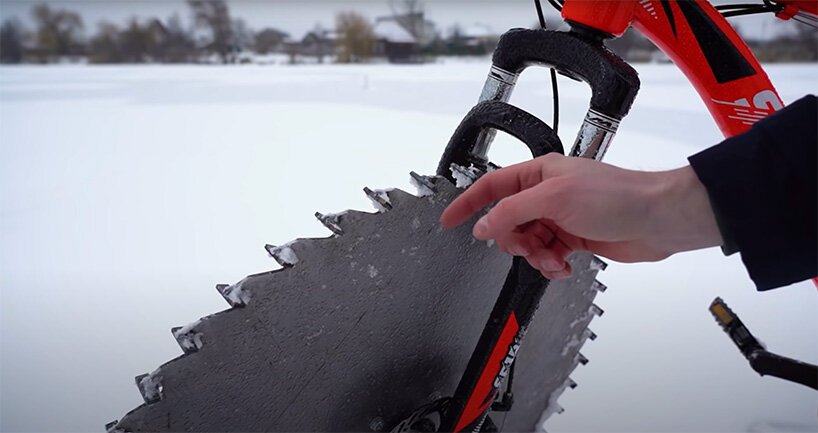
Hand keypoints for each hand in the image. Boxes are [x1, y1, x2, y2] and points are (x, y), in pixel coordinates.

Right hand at [440, 153, 722, 278]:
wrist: (656, 219)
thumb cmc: (617, 196)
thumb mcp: (554, 199)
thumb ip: (512, 212)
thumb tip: (484, 225)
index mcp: (538, 174)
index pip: (490, 187)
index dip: (467, 204)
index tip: (448, 221)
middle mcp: (545, 194)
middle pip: (507, 222)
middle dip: (515, 241)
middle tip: (530, 247)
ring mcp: (559, 217)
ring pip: (526, 243)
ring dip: (536, 256)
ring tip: (555, 259)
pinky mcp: (573, 238)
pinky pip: (547, 255)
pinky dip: (551, 265)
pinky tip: (564, 266)